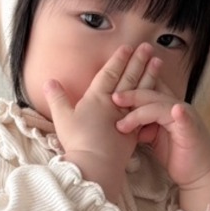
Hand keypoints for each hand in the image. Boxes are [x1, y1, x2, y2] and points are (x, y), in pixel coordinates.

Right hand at [43, 42, 159, 189]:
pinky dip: (152, 100)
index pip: (109, 74)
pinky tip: (160, 93)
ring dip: (149, 75)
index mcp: (96, 98)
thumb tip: (49, 81)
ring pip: (140, 91)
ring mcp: (126, 117)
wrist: (96, 163)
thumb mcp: (62, 118)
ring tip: (158, 62)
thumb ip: (57, 98)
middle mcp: (113, 104)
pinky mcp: (134, 132)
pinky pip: (146, 110)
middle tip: (147, 47)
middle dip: (137, 61)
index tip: (127, 47)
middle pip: (128, 78)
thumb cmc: (77, 141)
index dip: (118, 59)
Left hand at [110, 72, 209, 190]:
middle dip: (131, 94)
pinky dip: (177, 114)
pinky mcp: (191, 128)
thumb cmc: (177, 155)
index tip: (111, 90)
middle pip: (151, 92)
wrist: (199, 174)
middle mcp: (176, 106)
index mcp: (166, 106)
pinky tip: (175, 111)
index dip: (131, 86)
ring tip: (122, 123)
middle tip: (113, 98)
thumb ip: (143, 125)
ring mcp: (185, 116)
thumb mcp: (154, 136)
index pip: (148, 88)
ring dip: (139, 112)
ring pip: (159, 105)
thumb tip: (122, 122)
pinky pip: (183, 117)